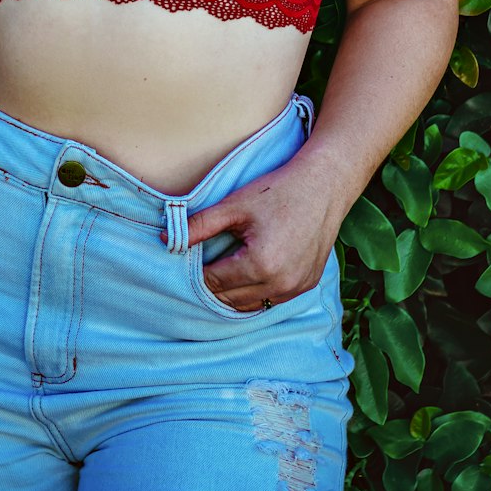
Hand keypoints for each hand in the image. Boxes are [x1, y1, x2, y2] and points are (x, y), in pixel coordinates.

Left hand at [161, 150, 341, 312]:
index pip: (214, 282)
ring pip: (250, 304)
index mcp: (260, 265)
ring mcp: (296, 288)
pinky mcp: (307, 286)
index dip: (197, 272)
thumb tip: (167, 238)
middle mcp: (281, 284)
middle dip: (213, 285)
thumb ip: (200, 224)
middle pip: (230, 298)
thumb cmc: (278, 191)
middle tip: (203, 264)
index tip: (190, 258)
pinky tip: (247, 273)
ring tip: (223, 269)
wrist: (323, 186)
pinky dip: (256, 291)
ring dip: (233, 292)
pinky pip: (272, 299)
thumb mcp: (235, 205)